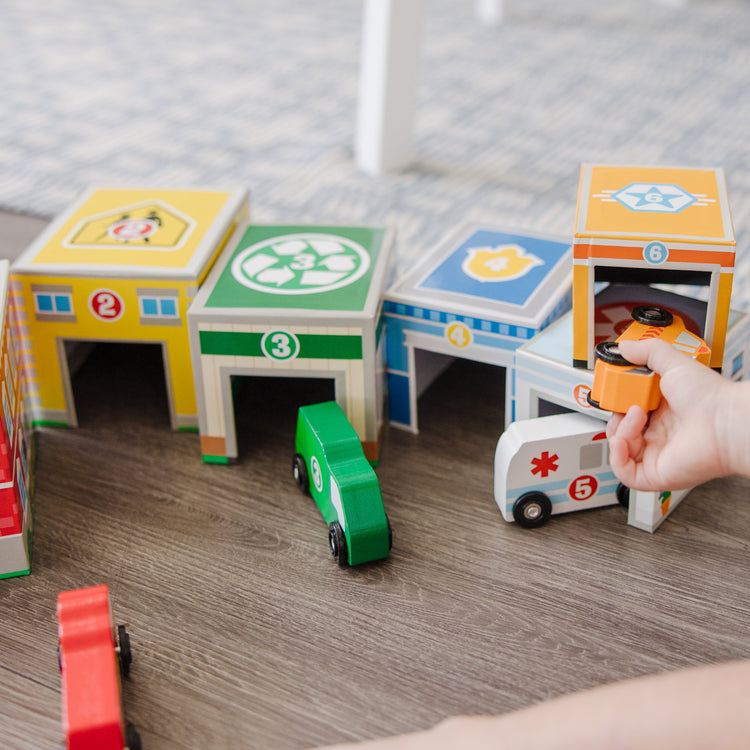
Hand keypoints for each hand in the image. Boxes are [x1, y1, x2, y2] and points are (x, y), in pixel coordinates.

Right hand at [606, 337, 734, 490]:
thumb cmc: (709, 396)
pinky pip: (624, 471)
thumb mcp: (673, 362)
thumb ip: (646, 351)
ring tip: (636, 416)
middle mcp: (660, 434)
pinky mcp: (656, 473)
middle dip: (614, 416)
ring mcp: (657, 454)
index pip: (628, 409)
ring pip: (620, 449)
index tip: (614, 389)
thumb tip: (623, 347)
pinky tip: (623, 439)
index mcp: (663, 411)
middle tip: (621, 402)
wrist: (725, 421)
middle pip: (620, 430)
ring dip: (619, 430)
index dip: (617, 401)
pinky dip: (617, 456)